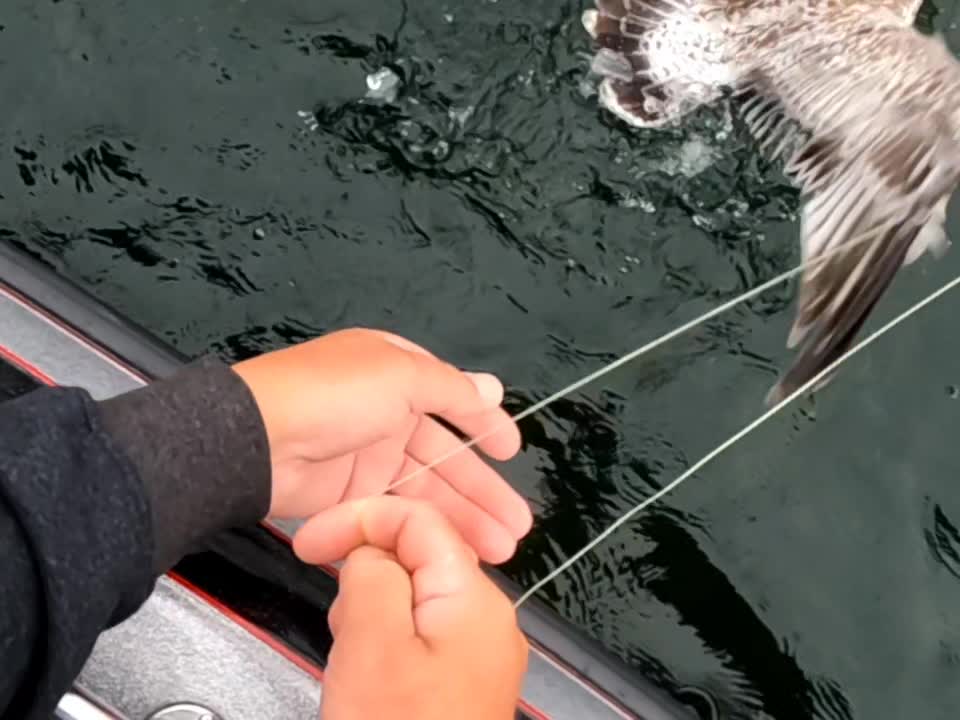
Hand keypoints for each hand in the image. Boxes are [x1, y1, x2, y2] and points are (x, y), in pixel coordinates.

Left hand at [231, 328, 531, 562]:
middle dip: (482, 488)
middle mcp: (386, 411)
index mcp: (396, 371)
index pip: (451, 399)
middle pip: (445, 453)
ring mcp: (368, 455)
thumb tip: (493, 388)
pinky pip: (399, 511)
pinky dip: (427, 527)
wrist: (256, 441)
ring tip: (500, 546)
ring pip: (426, 488)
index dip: (483, 424)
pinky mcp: (352, 495)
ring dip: (463, 515)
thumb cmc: (332, 395)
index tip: (511, 451)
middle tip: (517, 524)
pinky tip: (454, 546)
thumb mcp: (401, 375)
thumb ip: (451, 388)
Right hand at [294, 496, 527, 719]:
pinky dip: (383, 641)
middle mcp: (486, 621)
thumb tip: (370, 549)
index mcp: (473, 599)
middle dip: (364, 574)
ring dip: (370, 611)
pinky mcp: (459, 683)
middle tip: (337, 622)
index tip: (307, 543)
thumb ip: (372, 575)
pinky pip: (417, 637)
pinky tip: (366, 678)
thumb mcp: (372, 646)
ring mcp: (476, 654)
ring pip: (412, 598)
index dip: (358, 519)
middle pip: (416, 557)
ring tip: (352, 661)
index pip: (418, 520)